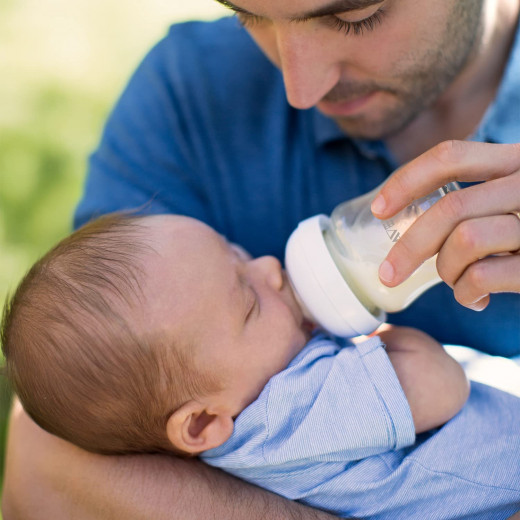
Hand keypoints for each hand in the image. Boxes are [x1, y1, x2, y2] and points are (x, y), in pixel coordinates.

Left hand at [371, 140, 519, 310]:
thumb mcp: (510, 201)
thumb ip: (476, 198)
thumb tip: (406, 214)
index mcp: (518, 160)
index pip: (451, 155)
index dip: (405, 181)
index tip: (377, 210)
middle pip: (450, 206)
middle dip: (408, 247)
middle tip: (388, 275)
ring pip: (464, 240)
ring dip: (445, 271)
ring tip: (455, 282)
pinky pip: (483, 275)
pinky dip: (466, 293)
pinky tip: (476, 298)